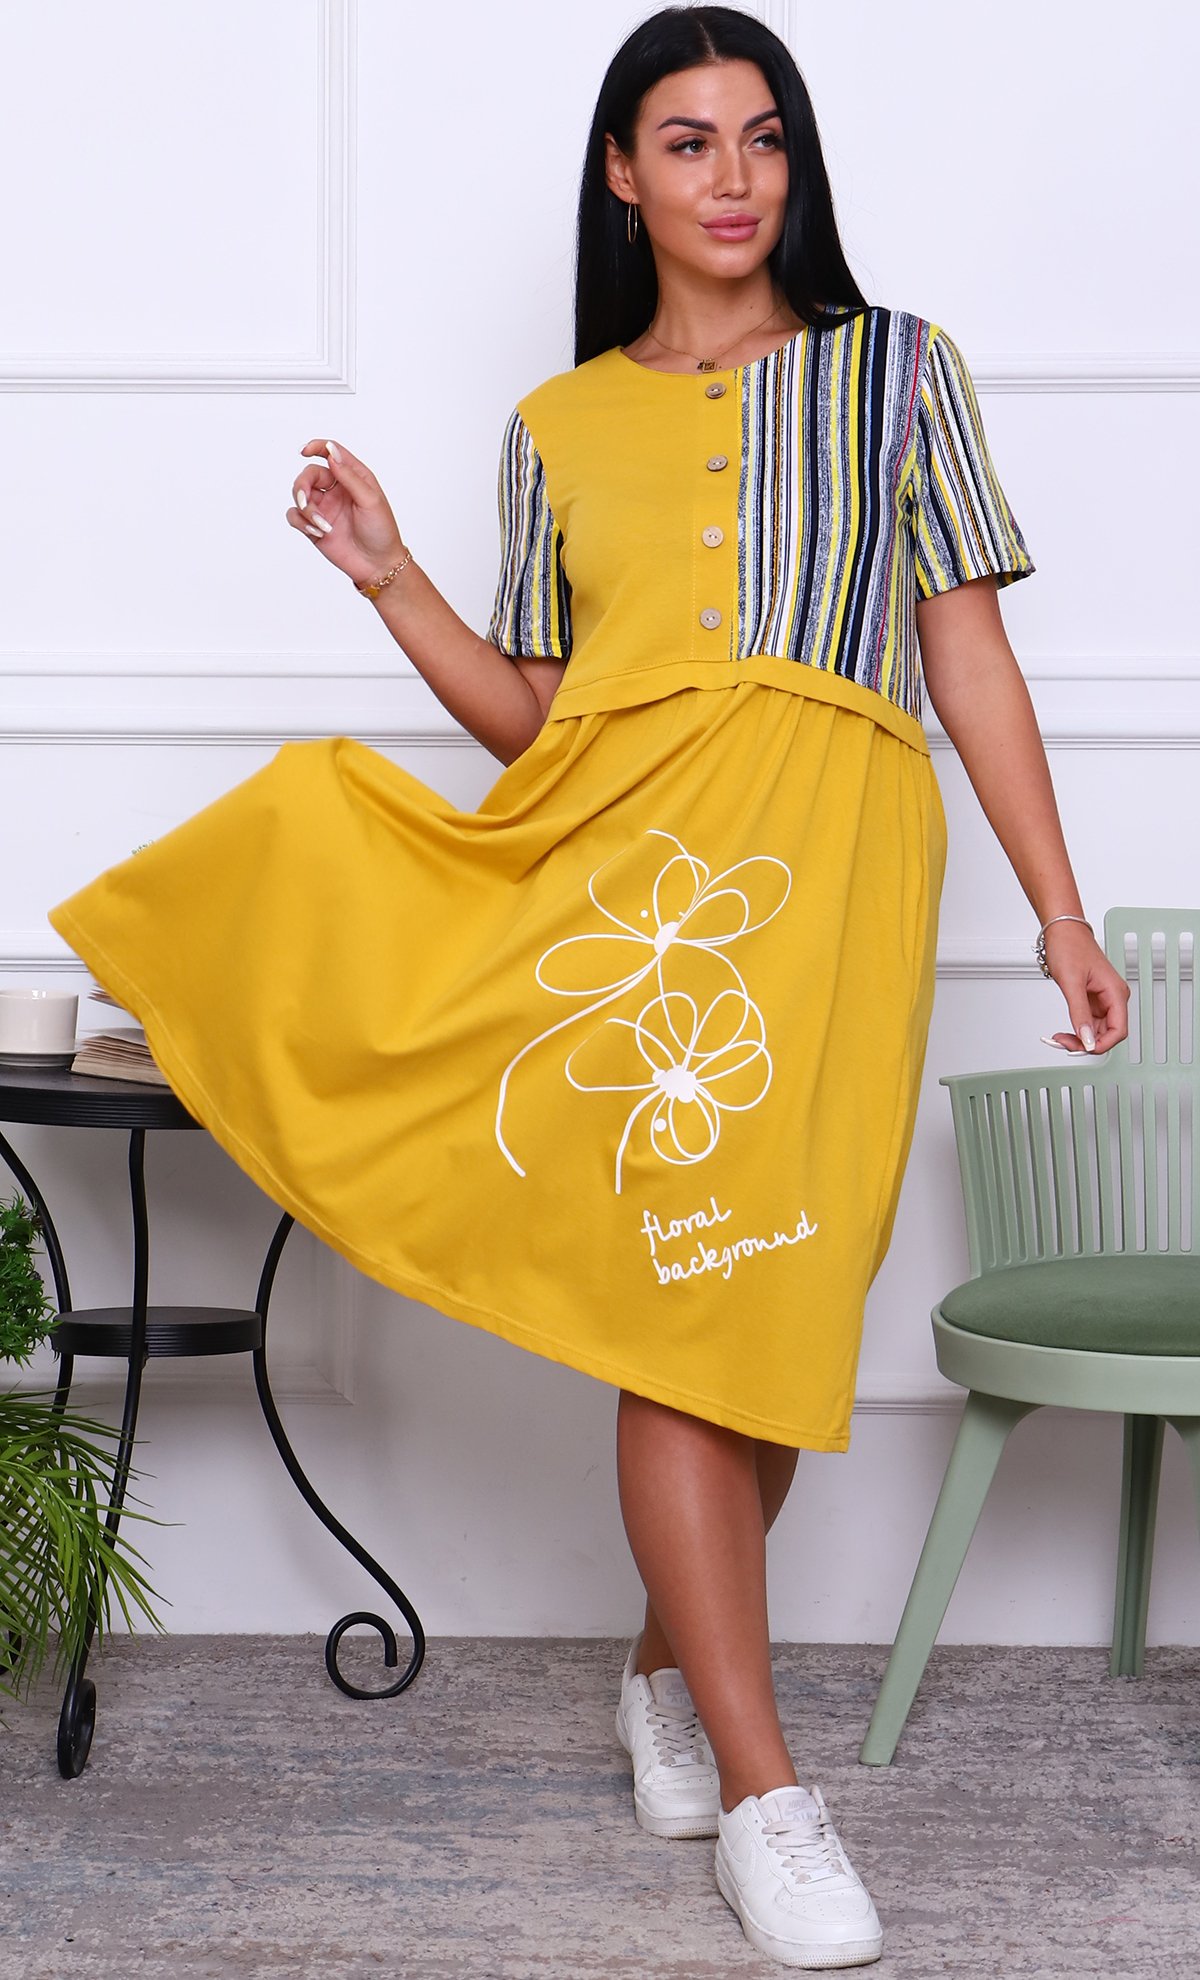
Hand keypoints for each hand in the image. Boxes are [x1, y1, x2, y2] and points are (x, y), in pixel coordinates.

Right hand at [287, 439, 405, 588]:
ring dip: (305, 509)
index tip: (304, 451)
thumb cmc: (381, 532)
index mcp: (353, 477)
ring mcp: (324, 507)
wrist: (378, 565)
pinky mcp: (314, 526)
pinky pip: (295, 516)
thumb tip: (331, 453)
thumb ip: (349, 476)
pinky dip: (300, 522)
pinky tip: (318, 532)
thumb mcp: (370, 500)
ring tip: (321, 525)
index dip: (316, 447)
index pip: (331, 453)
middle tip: (306, 501)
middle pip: (309, 474)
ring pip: (299, 495)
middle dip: (302, 486)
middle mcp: (336, 489)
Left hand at [1040, 920, 1129, 1054]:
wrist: (1062, 931)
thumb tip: (1086, 1039)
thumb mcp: (1072, 983)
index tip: (1082, 1048)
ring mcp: (1103, 1000)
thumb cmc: (1069, 946)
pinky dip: (1077, 1029)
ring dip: (1080, 1038)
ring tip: (1060, 1038)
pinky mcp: (1093, 1000)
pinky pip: (1089, 1023)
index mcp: (1115, 992)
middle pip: (1107, 1033)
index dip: (1102, 1044)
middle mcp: (1113, 997)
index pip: (1118, 1030)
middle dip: (1086, 1043)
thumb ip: (1079, 1013)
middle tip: (1063, 1043)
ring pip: (1097, 1031)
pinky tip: (1064, 1032)